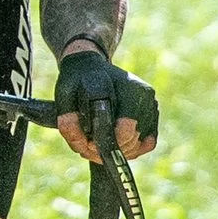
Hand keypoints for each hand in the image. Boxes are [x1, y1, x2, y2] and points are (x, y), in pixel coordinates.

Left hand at [53, 45, 158, 163]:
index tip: (86, 145)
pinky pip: (148, 142)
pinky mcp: (154, 112)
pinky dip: (131, 149)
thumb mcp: (63, 97)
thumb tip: (84, 146)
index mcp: (118, 85)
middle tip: (89, 148)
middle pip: (130, 137)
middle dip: (108, 150)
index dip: (102, 143)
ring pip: (139, 143)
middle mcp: (140, 92)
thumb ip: (68, 122)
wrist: (90, 66)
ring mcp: (150, 101)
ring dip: (118, 151)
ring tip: (99, 145)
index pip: (120, 127)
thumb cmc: (76, 82)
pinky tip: (114, 144)